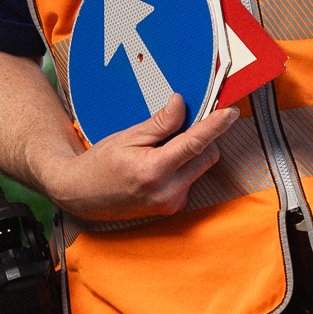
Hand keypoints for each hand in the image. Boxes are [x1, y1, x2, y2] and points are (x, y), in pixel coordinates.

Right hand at [31, 95, 236, 221]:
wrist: (81, 195)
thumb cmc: (100, 164)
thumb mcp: (127, 137)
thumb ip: (159, 123)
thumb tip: (181, 105)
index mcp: (153, 171)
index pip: (194, 144)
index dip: (215, 125)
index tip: (230, 112)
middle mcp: (166, 192)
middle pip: (206, 157)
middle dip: (202, 138)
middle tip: (184, 123)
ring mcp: (170, 204)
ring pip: (200, 168)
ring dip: (192, 153)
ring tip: (163, 148)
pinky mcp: (172, 208)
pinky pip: (191, 180)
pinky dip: (184, 167)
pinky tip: (161, 164)